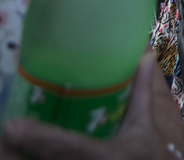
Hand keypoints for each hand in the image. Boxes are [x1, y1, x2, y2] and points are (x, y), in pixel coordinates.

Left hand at [0, 51, 183, 159]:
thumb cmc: (147, 154)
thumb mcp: (144, 125)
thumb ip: (141, 92)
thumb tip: (144, 57)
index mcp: (110, 155)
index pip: (70, 146)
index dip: (42, 138)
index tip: (14, 126)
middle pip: (49, 158)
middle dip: (21, 147)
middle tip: (7, 129)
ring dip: (22, 153)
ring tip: (9, 136)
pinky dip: (32, 156)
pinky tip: (18, 147)